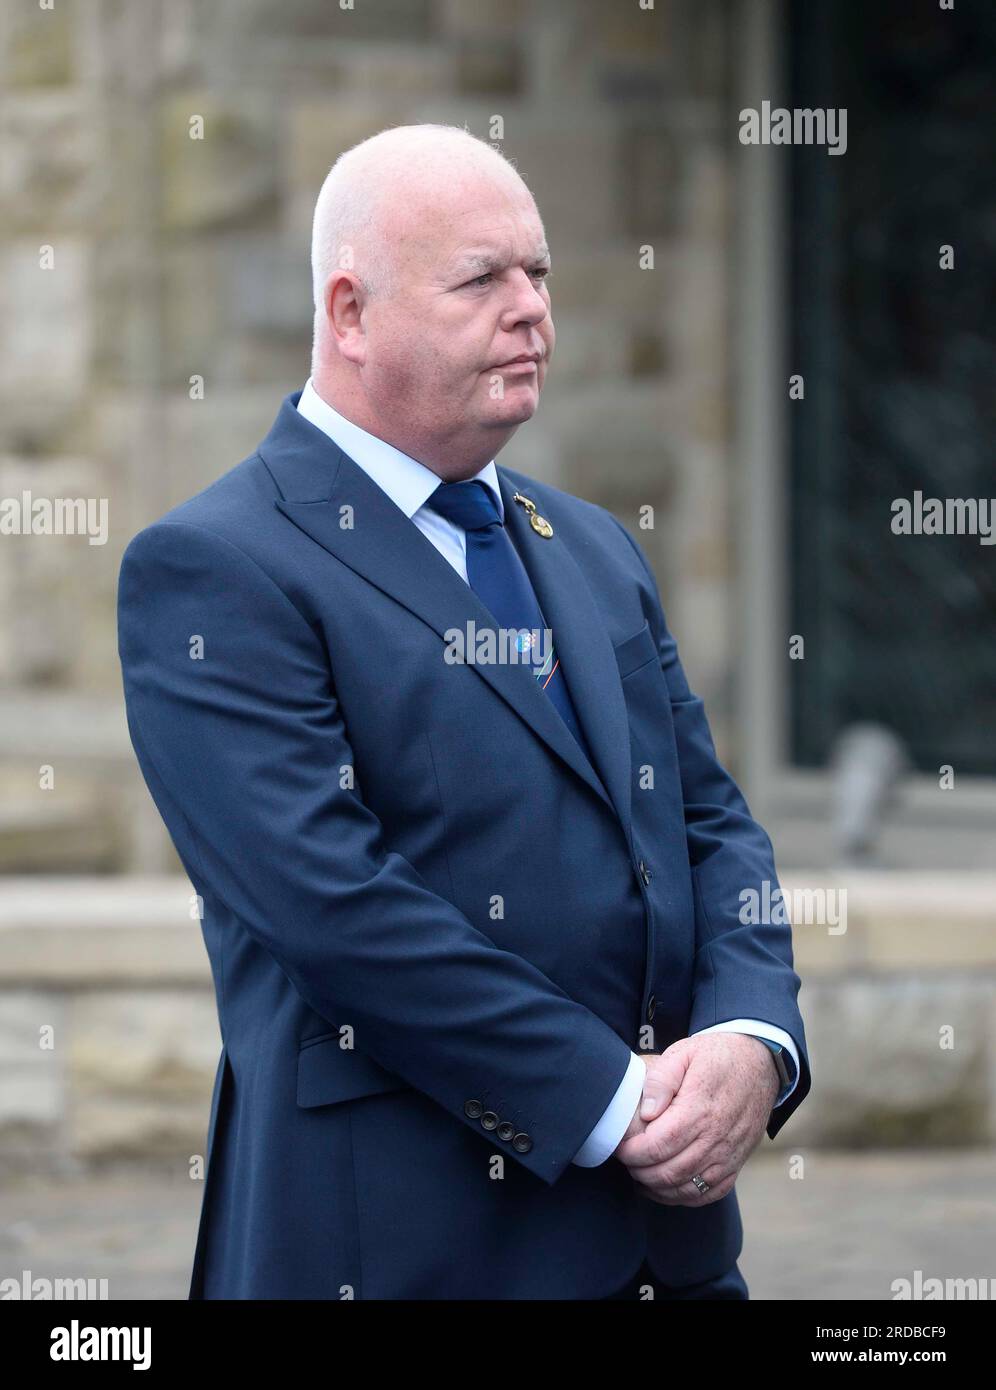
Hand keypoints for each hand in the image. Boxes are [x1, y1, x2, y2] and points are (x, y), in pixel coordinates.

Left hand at [612, 1034, 779, 1205]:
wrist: (760, 1063)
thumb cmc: (716, 1057)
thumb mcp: (683, 1053)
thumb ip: (661, 1080)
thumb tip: (647, 1112)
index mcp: (699, 1109)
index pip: (659, 1145)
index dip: (633, 1153)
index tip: (620, 1148)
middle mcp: (717, 1137)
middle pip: (670, 1172)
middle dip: (640, 1172)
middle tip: (627, 1162)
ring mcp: (729, 1154)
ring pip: (688, 1188)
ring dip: (658, 1188)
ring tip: (640, 1175)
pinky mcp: (737, 1163)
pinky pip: (710, 1193)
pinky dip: (684, 1197)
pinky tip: (666, 1187)